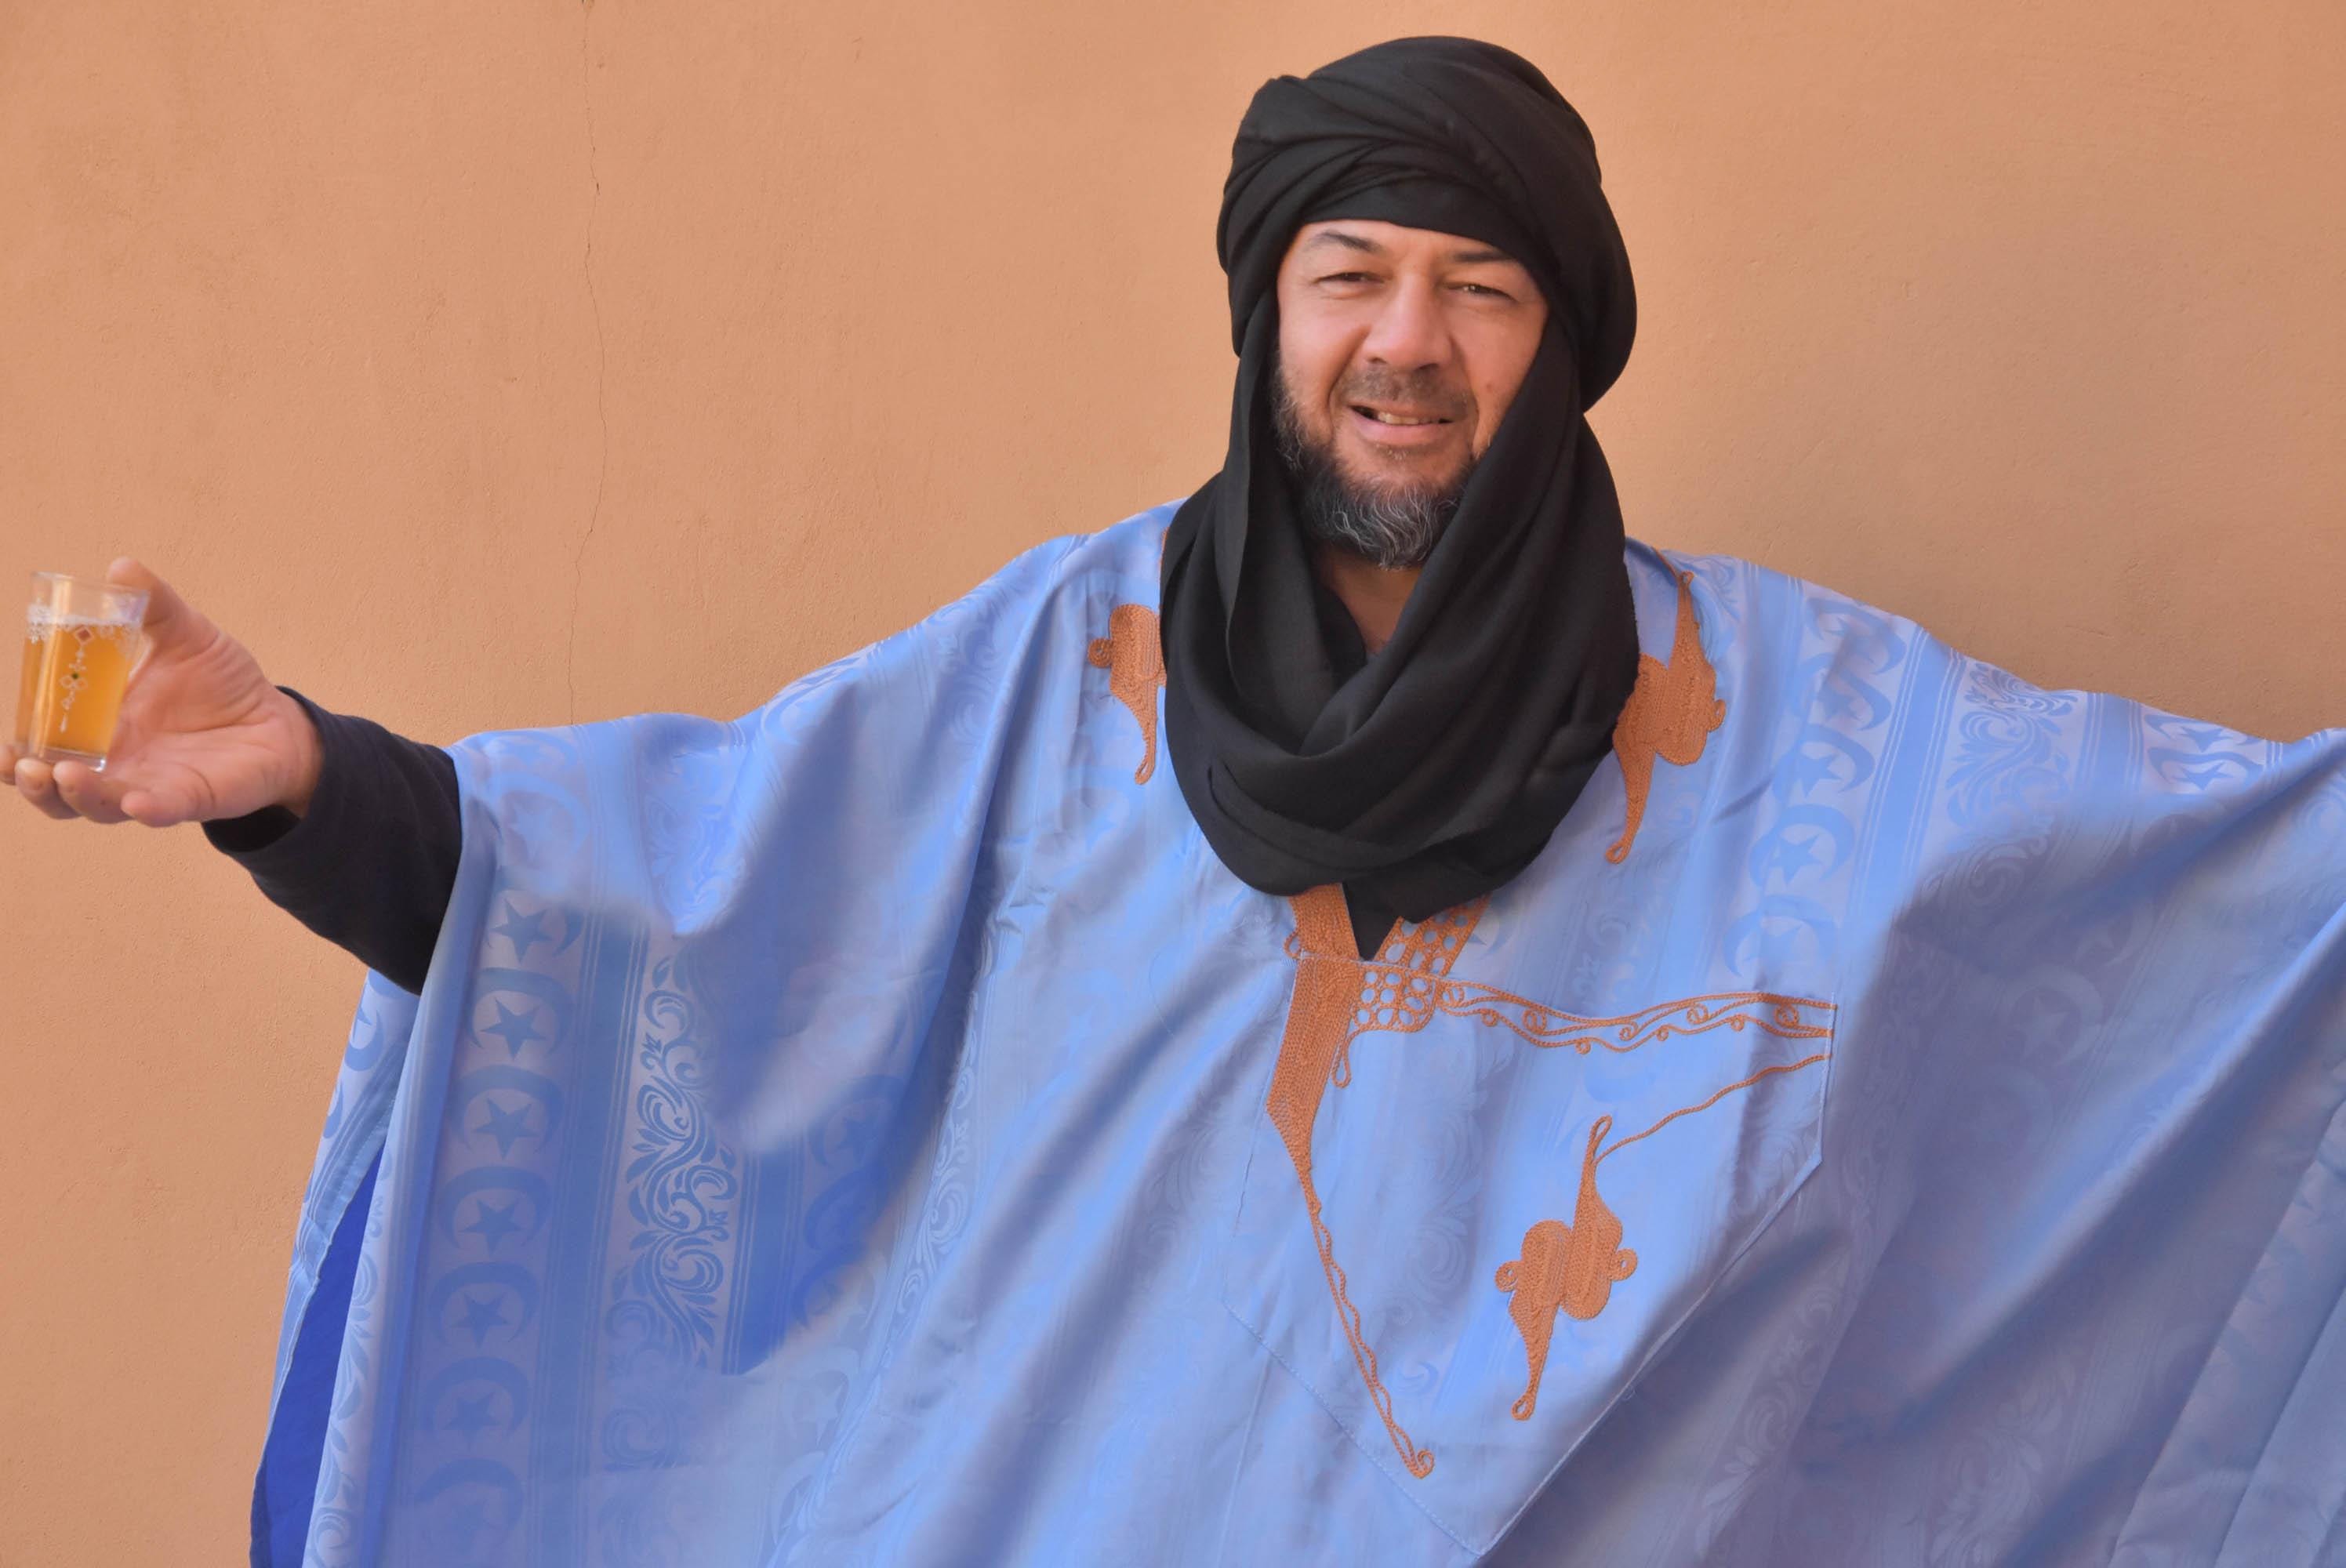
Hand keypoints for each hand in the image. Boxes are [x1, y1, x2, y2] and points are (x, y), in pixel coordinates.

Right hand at [9, 558, 323, 827]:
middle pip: (59, 789)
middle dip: (36, 783)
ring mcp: (152, 785)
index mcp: (101, 726)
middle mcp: (118, 763)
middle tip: (25, 766)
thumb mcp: (187, 636)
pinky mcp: (192, 799)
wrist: (276, 720)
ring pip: (102, 806)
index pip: (44, 748)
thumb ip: (154, 607)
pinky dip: (148, 809)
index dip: (16, 756)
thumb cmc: (221, 682)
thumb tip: (122, 568)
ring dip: (80, 795)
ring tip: (64, 776)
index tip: (2, 750)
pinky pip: (164, 811)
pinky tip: (137, 802)